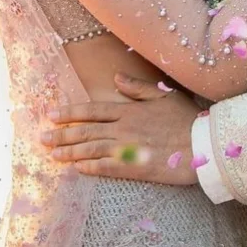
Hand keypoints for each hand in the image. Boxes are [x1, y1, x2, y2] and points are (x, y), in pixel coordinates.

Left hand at [41, 74, 200, 184]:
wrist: (203, 145)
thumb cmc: (187, 118)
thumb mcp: (164, 95)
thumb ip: (137, 87)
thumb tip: (116, 77)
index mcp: (129, 110)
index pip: (92, 110)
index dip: (70, 113)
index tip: (52, 116)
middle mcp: (123, 128)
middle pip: (86, 131)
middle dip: (61, 134)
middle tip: (43, 138)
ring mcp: (127, 149)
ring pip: (91, 149)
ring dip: (70, 152)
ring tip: (53, 155)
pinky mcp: (135, 168)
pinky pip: (106, 168)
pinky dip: (90, 168)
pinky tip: (77, 169)